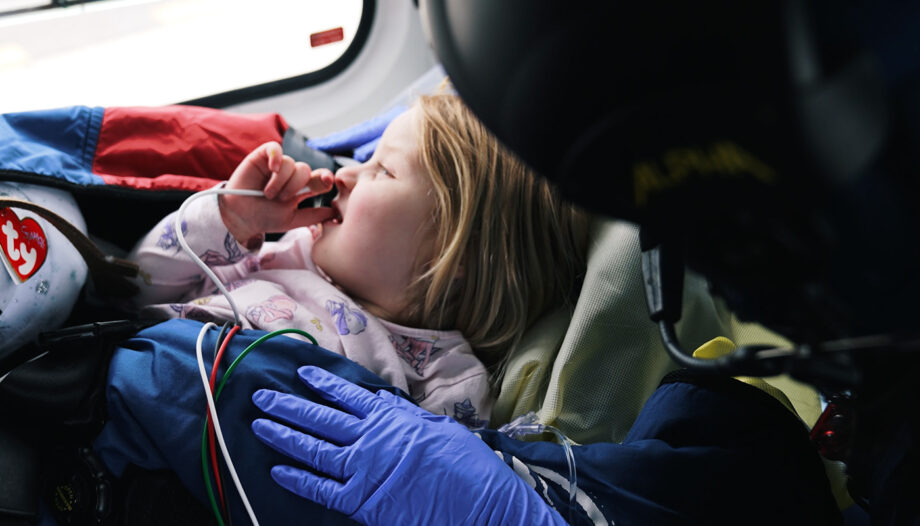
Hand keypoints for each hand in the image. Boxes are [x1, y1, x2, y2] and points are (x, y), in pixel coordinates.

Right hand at [220, 142, 334, 242]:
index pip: (320, 178)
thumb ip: (314, 216)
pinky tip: (272, 168)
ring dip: (281, 180)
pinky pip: (275, 148)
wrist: (240, 217)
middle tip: (281, 199)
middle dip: (295, 186)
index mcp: (302, 188)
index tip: (328, 182)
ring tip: (268, 194)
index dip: (326, 178)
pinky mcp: (262, 156)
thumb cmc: (265, 218)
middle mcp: (291, 175)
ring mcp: (277, 165)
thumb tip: (338, 214)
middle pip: (305, 170)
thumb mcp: (293, 219)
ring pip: (291, 163)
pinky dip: (276, 156)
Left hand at [251, 366, 565, 525]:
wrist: (481, 507)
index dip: (323, 384)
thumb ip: (408, 418)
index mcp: (393, 419)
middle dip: (289, 405)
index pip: (349, 395)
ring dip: (284, 434)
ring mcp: (364, 471)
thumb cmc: (469, 468)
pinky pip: (321, 489)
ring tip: (260, 423)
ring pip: (313, 449)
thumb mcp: (441, 430)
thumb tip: (385, 404)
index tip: (301, 372)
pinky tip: (277, 470)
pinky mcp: (362, 503)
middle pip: (321, 418)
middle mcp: (372, 440)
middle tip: (262, 395)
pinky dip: (297, 480)